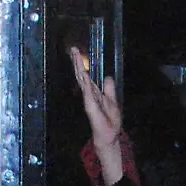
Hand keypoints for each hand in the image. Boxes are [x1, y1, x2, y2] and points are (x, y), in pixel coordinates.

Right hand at [68, 47, 123, 182]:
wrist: (108, 137)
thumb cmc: (109, 122)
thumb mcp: (112, 101)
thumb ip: (109, 89)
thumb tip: (107, 77)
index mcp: (94, 93)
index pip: (86, 76)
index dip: (82, 64)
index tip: (77, 52)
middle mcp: (89, 95)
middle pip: (82, 76)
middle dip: (78, 62)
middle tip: (73, 49)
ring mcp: (89, 100)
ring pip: (83, 81)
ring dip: (79, 68)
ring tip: (75, 56)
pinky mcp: (91, 106)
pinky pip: (88, 92)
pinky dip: (86, 83)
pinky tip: (83, 74)